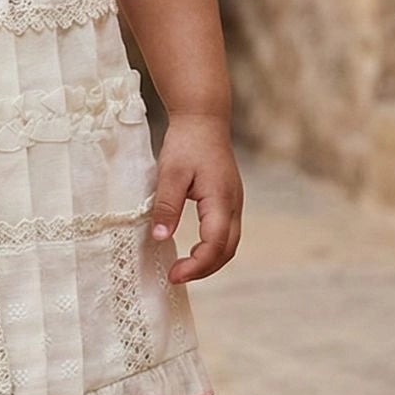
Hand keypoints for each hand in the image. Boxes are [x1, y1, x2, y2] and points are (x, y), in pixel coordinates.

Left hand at [149, 114, 242, 283]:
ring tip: (184, 268)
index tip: (174, 274)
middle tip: (176, 276)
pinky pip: (226, 232)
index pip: (215, 244)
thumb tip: (160, 237)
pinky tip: (194, 249)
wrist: (203, 118)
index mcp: (221, 199)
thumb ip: (166, 206)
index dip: (196, 265)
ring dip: (209, 261)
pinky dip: (212, 248)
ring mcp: (234, 202)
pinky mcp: (228, 199)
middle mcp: (233, 204)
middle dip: (204, 269)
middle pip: (227, 250)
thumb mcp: (170, 174)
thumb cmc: (186, 142)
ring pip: (229, 243)